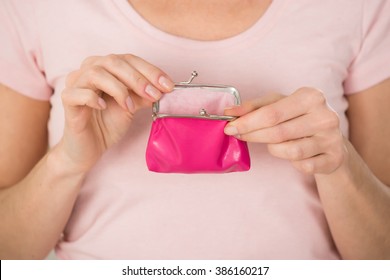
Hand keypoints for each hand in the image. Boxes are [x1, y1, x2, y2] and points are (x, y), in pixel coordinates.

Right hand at [59, 54, 173, 170]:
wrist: (89, 148)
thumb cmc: (108, 123)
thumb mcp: (132, 106)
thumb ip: (144, 94)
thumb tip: (165, 88)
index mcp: (106, 67)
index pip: (129, 59)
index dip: (150, 70)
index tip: (168, 85)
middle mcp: (89, 70)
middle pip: (113, 62)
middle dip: (138, 78)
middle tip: (154, 94)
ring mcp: (76, 84)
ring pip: (95, 73)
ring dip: (119, 89)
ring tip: (130, 107)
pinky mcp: (67, 101)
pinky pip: (77, 93)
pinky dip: (93, 98)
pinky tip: (104, 107)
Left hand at [224, 88, 345, 173]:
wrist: (332, 138)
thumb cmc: (299, 117)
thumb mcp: (279, 104)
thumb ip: (254, 107)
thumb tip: (229, 113)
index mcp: (311, 97)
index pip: (271, 113)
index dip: (247, 122)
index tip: (229, 127)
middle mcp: (325, 116)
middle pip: (278, 133)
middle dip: (253, 136)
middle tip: (238, 136)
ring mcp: (332, 139)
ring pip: (289, 151)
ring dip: (274, 149)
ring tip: (274, 143)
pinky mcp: (334, 158)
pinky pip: (302, 165)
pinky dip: (292, 162)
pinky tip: (294, 154)